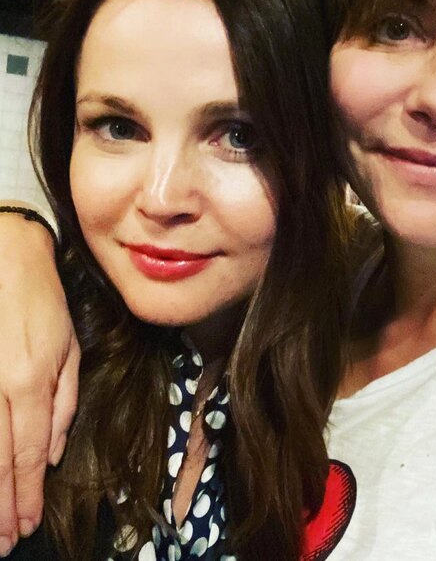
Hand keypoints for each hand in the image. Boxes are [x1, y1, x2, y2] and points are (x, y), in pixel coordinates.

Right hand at [0, 212, 78, 554]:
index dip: (27, 493)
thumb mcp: (69, 349)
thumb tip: (54, 452)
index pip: (29, 452)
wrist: (6, 262)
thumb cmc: (43, 306)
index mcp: (30, 382)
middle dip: (2, 505)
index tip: (25, 524)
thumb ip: (63, 403)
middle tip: (3, 542)